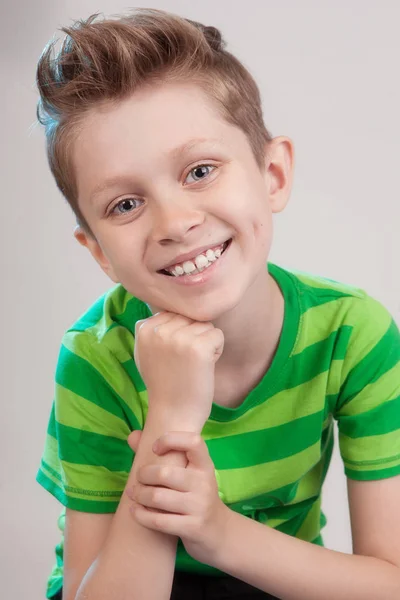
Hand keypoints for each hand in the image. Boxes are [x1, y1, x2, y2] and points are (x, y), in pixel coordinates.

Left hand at [127, 429, 229, 565]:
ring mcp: (199, 506)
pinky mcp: (192, 528)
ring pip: (157, 497)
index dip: (170, 440)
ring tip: (134, 494)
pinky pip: (158, 521)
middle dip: (144, 475)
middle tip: (138, 478)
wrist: (219, 532)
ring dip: (139, 495)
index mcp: (205, 465)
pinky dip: (141, 515)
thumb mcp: (190, 474)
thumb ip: (164, 454)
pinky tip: (134, 511)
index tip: (155, 449)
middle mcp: (204, 483)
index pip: (193, 442)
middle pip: (165, 473)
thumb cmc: (197, 496)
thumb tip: (132, 435)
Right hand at [134, 312, 223, 427]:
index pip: (174, 313)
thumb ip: (155, 327)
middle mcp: (159, 330)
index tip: (172, 357)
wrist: (173, 414)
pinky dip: (217, 351)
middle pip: (190, 317)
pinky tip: (204, 367)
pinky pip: (218, 335)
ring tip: (193, 366)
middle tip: (185, 363)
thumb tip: (168, 301)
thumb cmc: (165, 383)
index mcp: (144, 327)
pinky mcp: (198, 347)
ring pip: (205, 325)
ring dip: (205, 344)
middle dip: (193, 336)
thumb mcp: (148, 350)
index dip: (179, 333)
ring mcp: (178, 338)